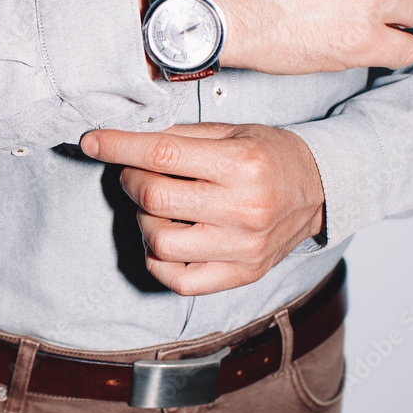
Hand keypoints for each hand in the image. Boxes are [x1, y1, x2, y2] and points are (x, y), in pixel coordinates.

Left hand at [80, 122, 324, 295]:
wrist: (319, 190)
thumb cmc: (271, 156)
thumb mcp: (233, 132)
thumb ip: (181, 138)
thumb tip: (127, 139)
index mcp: (242, 165)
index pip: (162, 155)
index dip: (118, 147)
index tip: (93, 142)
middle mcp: (244, 208)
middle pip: (155, 199)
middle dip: (131, 181)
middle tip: (135, 173)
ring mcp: (243, 247)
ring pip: (159, 242)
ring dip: (143, 220)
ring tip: (157, 207)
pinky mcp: (242, 273)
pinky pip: (179, 280)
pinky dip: (158, 260)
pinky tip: (164, 239)